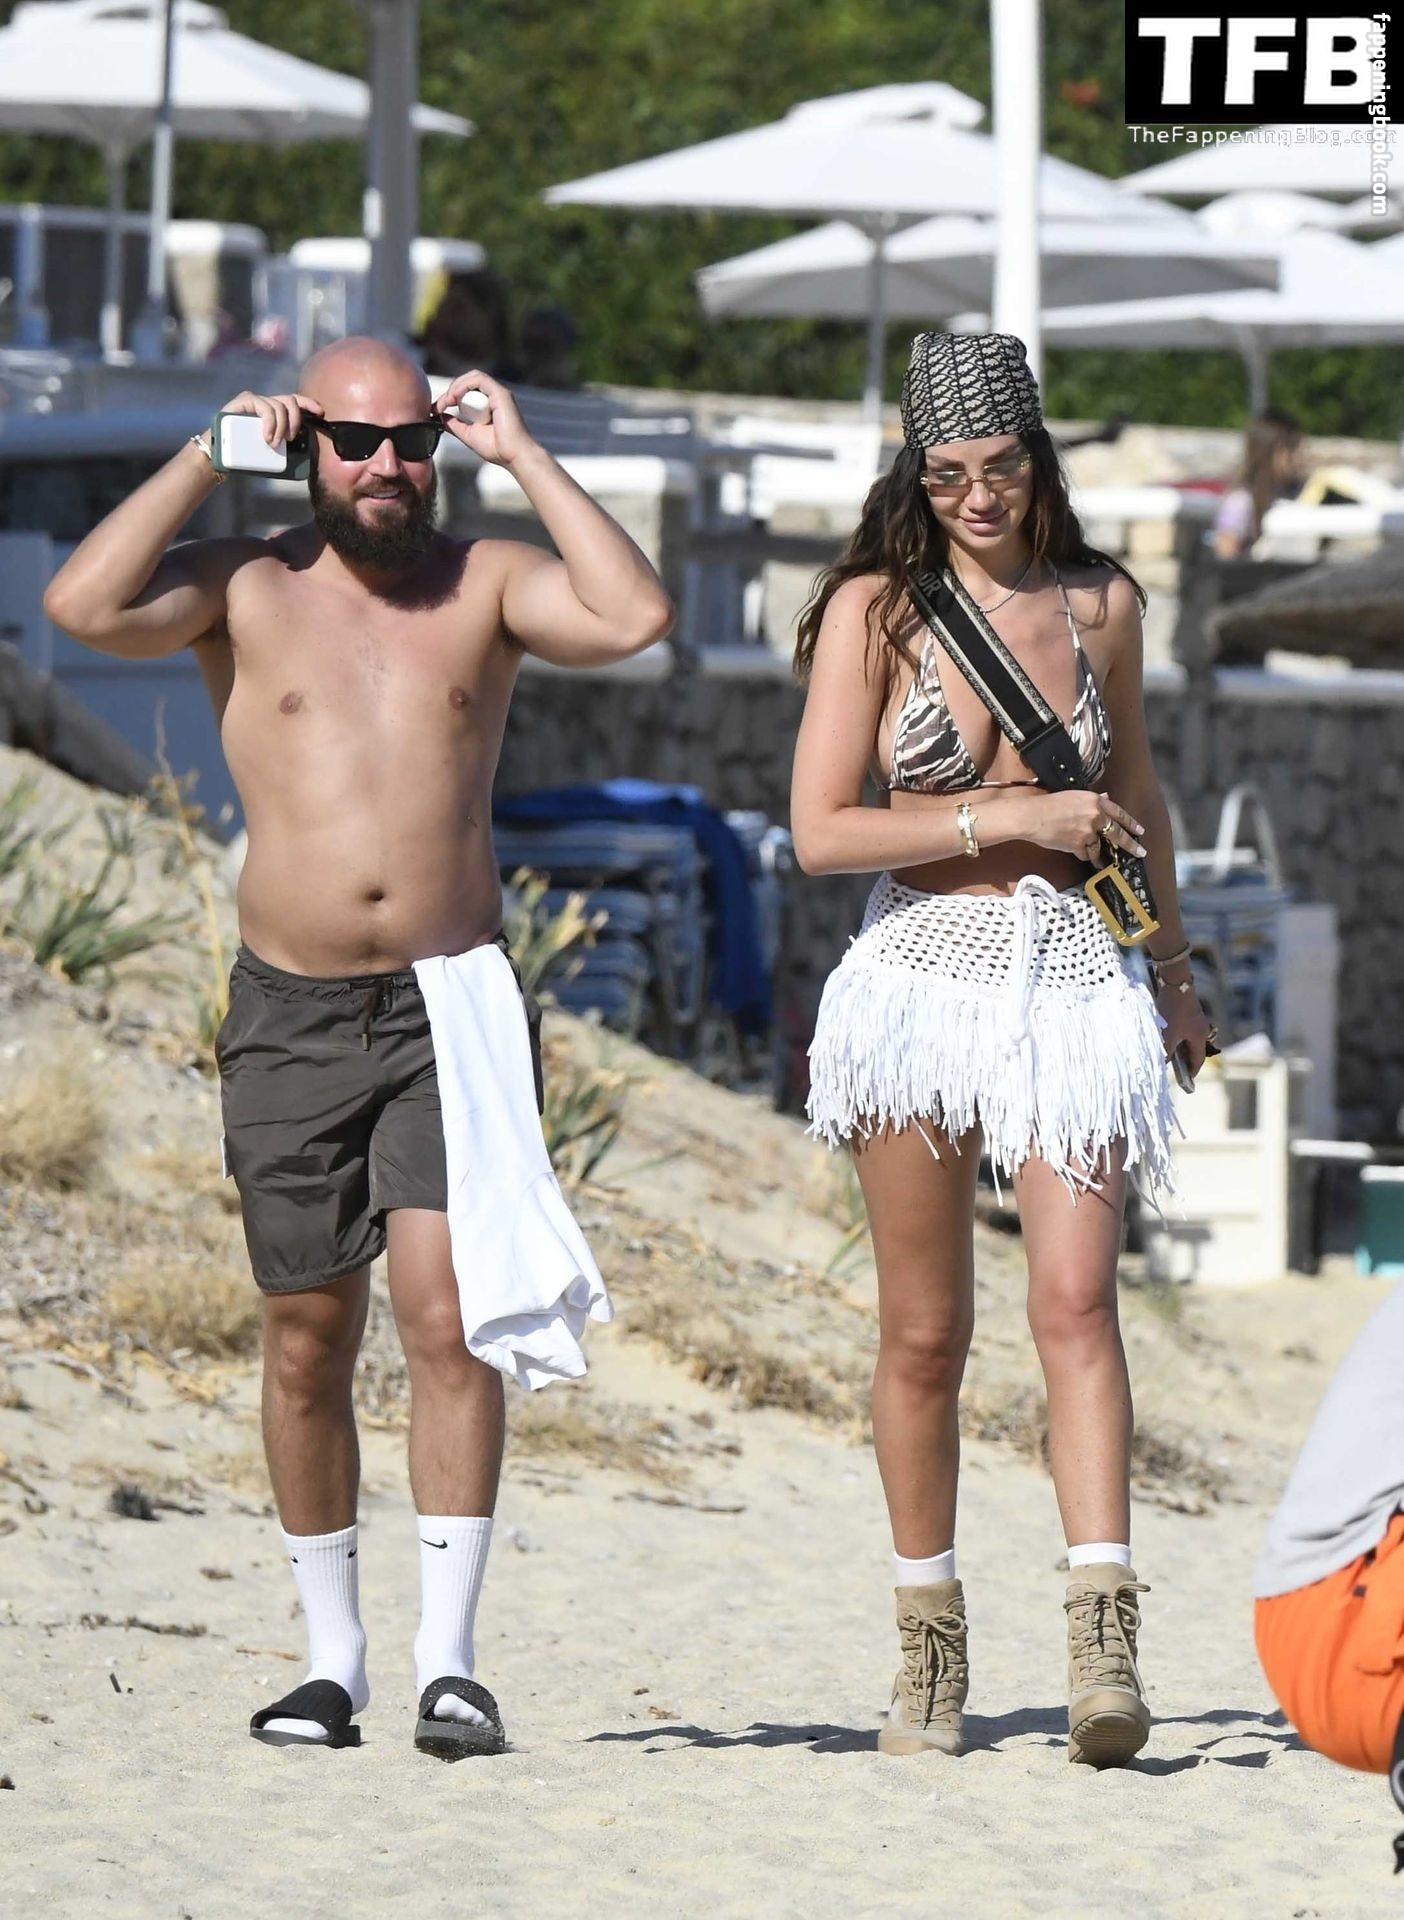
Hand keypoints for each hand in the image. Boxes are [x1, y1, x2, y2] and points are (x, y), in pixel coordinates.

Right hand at [218, 389, 322, 447]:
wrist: (220, 455)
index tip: (320, 413)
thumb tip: (306, 448)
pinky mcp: (244, 401)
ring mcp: (255, 400)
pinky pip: (264, 406)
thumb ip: (284, 442)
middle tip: (290, 439)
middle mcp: (266, 403)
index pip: (296, 401)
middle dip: (295, 420)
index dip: (309, 403)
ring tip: (273, 442)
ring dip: (280, 426)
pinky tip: (267, 436)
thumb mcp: (272, 448)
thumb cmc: (247, 455)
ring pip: (278, 405)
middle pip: (290, 401)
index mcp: (275, 412)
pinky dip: (270, 422)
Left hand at [435, 370, 534, 466]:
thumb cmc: (497, 449)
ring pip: (473, 377)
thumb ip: (455, 425)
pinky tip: (455, 398)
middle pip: (468, 381)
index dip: (450, 395)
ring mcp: (498, 393)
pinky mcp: (500, 393)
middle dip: (451, 390)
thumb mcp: (468, 435)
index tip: (437, 408)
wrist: (514, 457)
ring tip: (447, 401)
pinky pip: (478, 380)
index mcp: (488, 403)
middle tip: (440, 405)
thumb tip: (439, 417)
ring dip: (456, 387)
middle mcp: (494, 395)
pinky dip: (464, 386)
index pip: (466, 390)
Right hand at [1019, 790, 1146, 862]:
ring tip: (1101, 861)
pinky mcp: (1079, 845)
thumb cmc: (1049, 804)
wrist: (1033, 816)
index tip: (1140, 832)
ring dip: (1099, 854)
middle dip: (1130, 845)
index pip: (1119, 813)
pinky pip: (1085, 854)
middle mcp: (1095, 816)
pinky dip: (1083, 855)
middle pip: (1117, 833)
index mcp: (1095, 801)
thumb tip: (1106, 798)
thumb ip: (1092, 800)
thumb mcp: (1074, 796)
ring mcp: (1088, 832)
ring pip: (1099, 847)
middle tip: (1140, 852)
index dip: (1131, 823)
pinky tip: (1079, 854)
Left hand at [1157, 979, 1213, 1076]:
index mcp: (1199, 1037)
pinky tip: (1164, 1036)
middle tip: (1174, 1069)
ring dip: (1178, 1047)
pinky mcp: (1187, 1010)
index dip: (1192, 1072)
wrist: (1175, 983)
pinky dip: (1175, 1036)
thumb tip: (1163, 1063)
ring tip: (1166, 1054)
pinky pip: (1183, 1029)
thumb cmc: (1172, 1012)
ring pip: (1187, 1039)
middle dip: (1184, 1060)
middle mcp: (1200, 1029)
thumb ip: (1165, 1053)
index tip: (1187, 1081)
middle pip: (1193, 1050)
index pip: (1198, 1060)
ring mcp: (1195, 1019)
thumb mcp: (1167, 1036)